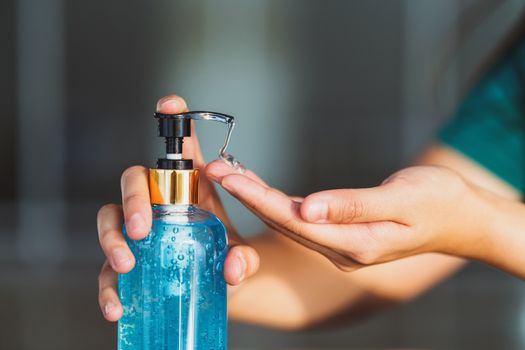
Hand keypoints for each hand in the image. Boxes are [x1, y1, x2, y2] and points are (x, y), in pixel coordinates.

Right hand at [97, 95, 258, 321]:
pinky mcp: (129, 265)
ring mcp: (139, 235)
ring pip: (109, 221)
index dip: (173, 123)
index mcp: (189, 192)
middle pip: (133, 182)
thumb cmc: (226, 259)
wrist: (218, 291)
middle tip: (141, 226)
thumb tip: (233, 267)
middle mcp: (159, 206)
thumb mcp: (239, 256)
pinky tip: (116, 306)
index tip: (171, 104)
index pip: (180, 152)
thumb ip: (244, 260)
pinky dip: (107, 288)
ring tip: (126, 264)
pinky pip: (107, 270)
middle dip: (132, 198)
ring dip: (110, 240)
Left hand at [207, 162, 487, 269]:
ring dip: (257, 197)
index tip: (228, 176)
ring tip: (228, 173)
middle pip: (285, 222)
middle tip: (214, 170)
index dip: (258, 197)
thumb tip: (307, 208)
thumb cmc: (438, 202)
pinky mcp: (342, 237)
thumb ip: (352, 206)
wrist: (462, 218)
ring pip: (289, 221)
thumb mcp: (401, 199)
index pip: (294, 220)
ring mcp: (341, 246)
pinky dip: (277, 201)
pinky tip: (259, 186)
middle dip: (247, 195)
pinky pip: (301, 219)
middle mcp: (342, 251)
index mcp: (356, 244)